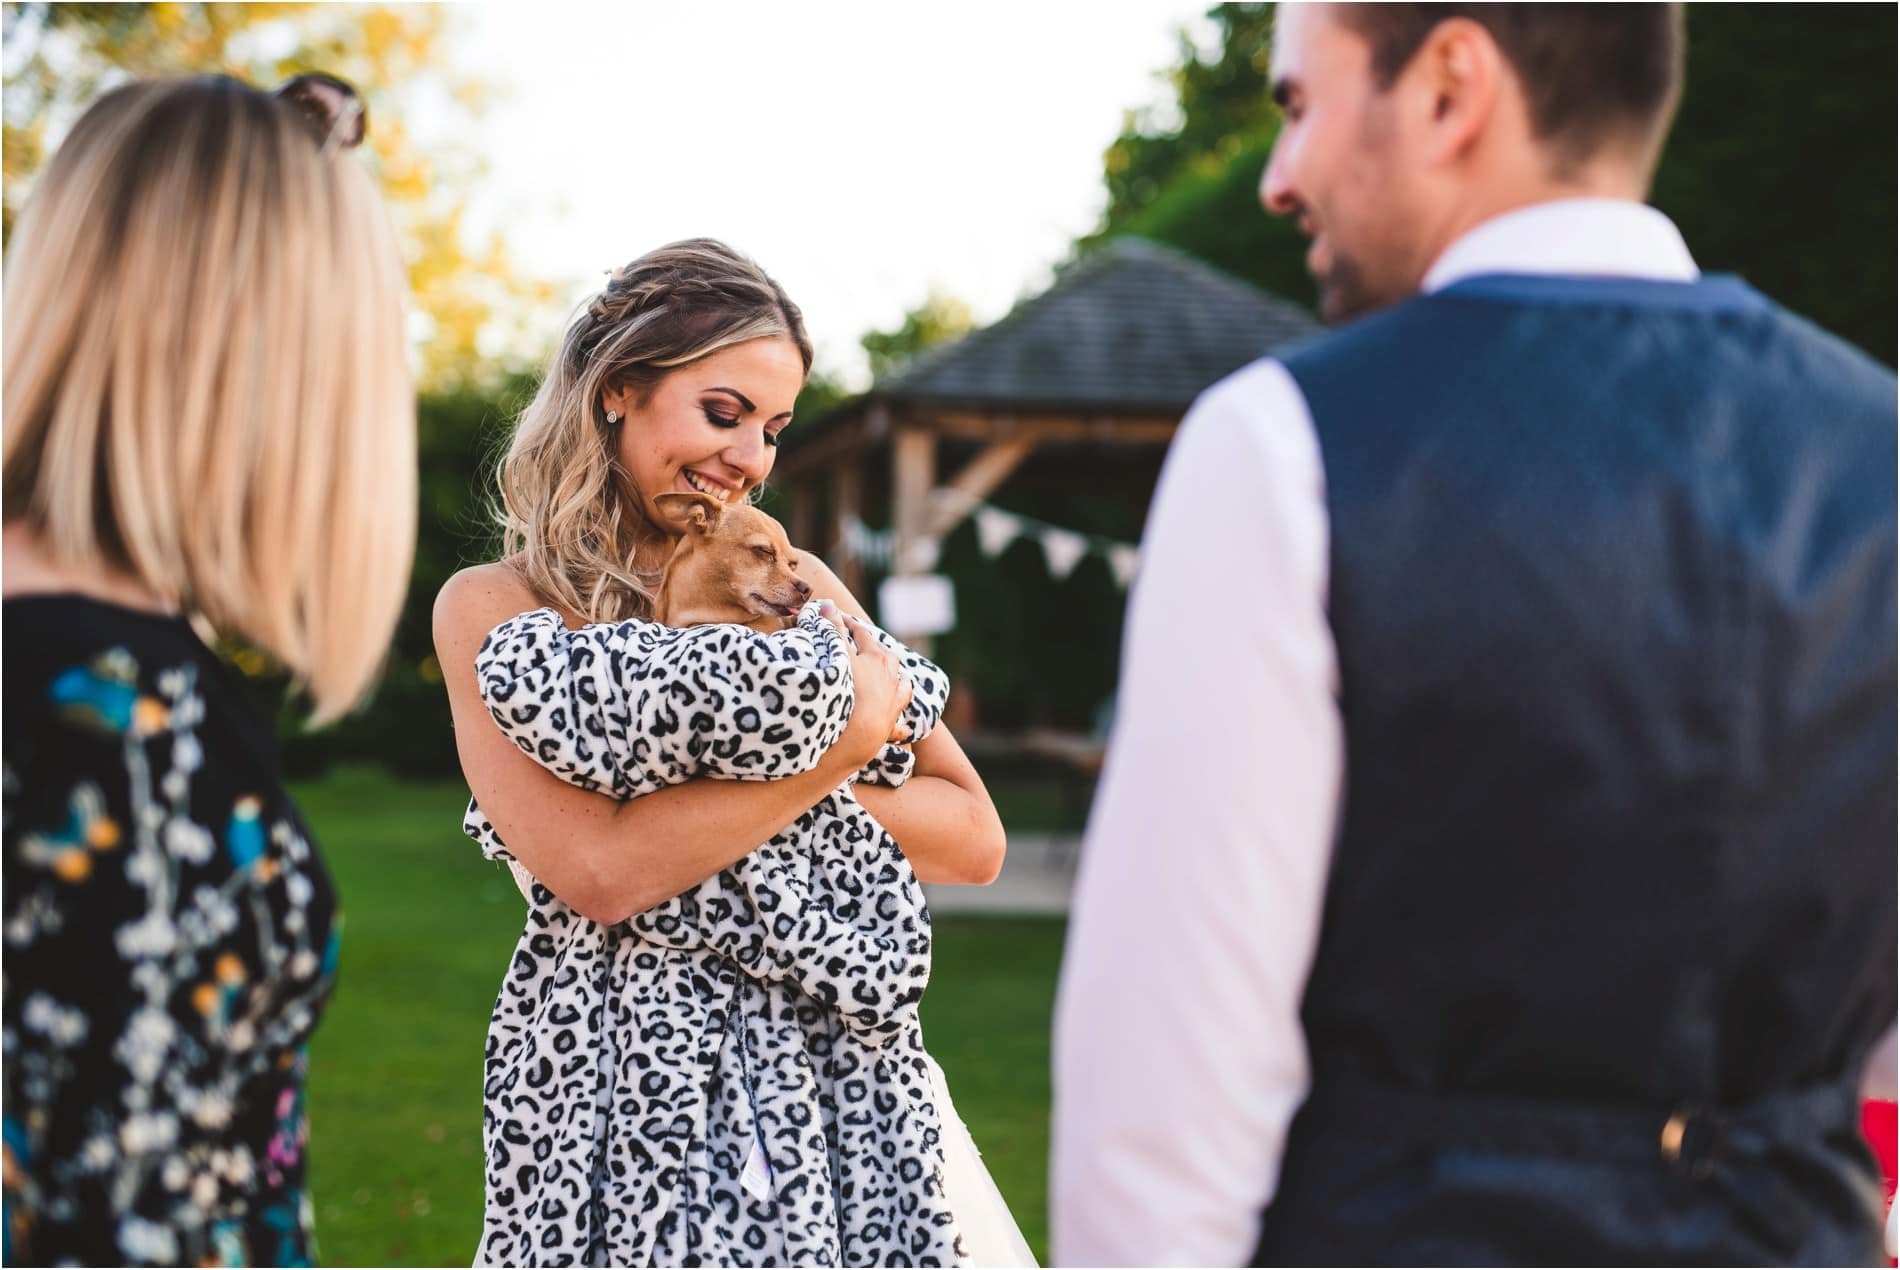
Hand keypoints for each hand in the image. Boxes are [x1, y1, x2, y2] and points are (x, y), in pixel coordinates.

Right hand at [820, 602, 910, 767]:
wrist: (859, 732)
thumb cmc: (846, 690)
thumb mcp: (836, 656)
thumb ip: (832, 630)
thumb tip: (827, 603)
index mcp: (876, 657)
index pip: (862, 634)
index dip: (849, 625)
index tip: (840, 618)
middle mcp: (891, 677)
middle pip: (887, 657)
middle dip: (875, 650)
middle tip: (866, 647)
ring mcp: (894, 701)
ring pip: (902, 685)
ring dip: (897, 680)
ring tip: (895, 678)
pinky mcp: (891, 724)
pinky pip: (900, 725)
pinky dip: (901, 725)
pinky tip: (904, 728)